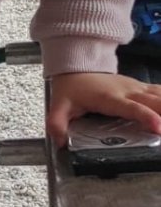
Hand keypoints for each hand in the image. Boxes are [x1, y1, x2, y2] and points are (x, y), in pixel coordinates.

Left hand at [46, 70, 160, 143]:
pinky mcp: (142, 88)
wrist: (78, 65)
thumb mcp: (58, 105)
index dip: (147, 117)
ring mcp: (138, 88)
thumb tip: (59, 141)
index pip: (133, 108)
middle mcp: (129, 91)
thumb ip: (56, 123)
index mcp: (111, 98)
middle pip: (155, 102)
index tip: (159, 128)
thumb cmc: (71, 87)